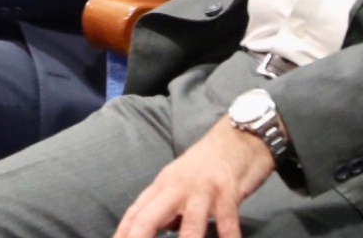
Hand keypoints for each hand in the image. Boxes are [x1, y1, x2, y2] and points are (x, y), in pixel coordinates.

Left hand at [115, 117, 278, 237]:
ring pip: (190, 220)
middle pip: (150, 217)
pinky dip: (228, 235)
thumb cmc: (208, 163)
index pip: (135, 213)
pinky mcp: (229, 188)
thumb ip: (169, 207)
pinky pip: (227, 218)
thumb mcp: (181, 181)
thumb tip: (159, 229)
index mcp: (163, 185)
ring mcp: (203, 187)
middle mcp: (178, 186)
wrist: (239, 135)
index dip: (123, 234)